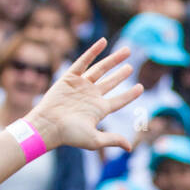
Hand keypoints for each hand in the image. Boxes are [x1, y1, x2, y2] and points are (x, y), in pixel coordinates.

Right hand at [24, 39, 143, 152]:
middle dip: (121, 74)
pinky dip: (93, 52)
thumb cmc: (70, 135)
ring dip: (113, 60)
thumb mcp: (95, 139)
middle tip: (131, 67)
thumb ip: (113, 139)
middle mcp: (91, 96)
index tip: (141, 88)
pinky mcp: (70, 77)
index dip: (130, 95)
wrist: (48, 125)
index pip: (119, 101)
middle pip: (110, 82)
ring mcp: (81, 86)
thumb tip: (130, 147)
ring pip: (100, 69)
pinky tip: (103, 42)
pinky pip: (83, 61)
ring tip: (126, 51)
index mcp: (99, 110)